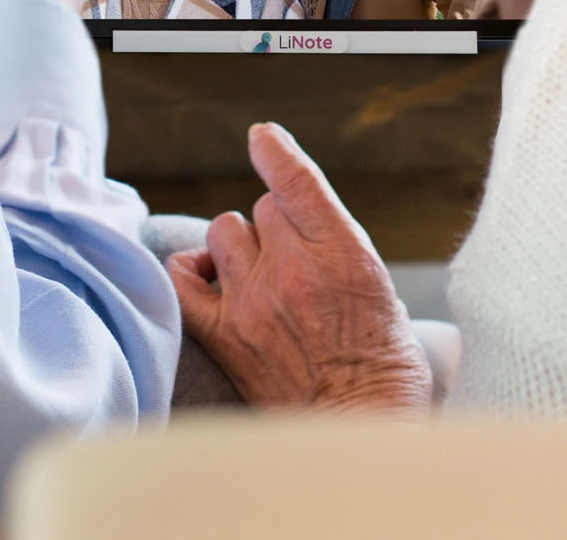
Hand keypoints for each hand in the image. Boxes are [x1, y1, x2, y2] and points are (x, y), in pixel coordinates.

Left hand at [164, 123, 432, 413]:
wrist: (361, 430)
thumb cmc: (383, 367)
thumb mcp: (383, 290)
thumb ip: (337, 248)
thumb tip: (300, 220)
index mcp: (342, 253)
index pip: (295, 180)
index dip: (275, 150)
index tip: (262, 136)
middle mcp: (292, 269)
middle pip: (262, 208)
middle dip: (276, 227)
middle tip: (295, 265)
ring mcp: (252, 300)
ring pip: (224, 232)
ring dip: (239, 247)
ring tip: (259, 277)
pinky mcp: (224, 334)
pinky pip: (183, 277)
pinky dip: (191, 270)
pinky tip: (209, 280)